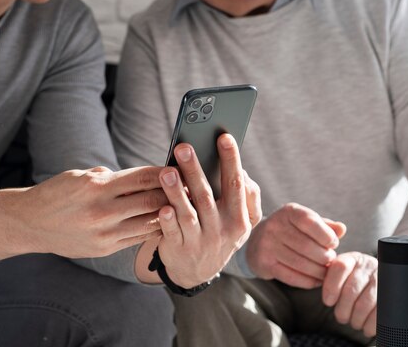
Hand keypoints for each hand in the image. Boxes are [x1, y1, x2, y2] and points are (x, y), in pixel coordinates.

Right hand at [0, 166, 167, 262]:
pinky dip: (153, 229)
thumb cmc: (57, 193)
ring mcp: (103, 233)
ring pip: (148, 223)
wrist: (29, 224)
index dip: (164, 173)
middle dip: (172, 193)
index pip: (141, 178)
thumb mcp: (80, 176)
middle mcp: (101, 211)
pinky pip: (137, 238)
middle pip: (150, 201)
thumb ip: (111, 177)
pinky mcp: (104, 249)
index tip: (179, 168)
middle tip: (189, 187)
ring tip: (182, 205)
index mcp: (96, 187)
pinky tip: (164, 222)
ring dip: (168, 213)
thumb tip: (142, 176)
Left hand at [142, 133, 260, 287]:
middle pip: (207, 196)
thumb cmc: (219, 233)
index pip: (235, 184)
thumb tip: (241, 170)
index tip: (224, 137)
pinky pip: (172, 233)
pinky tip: (162, 207)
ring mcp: (200, 241)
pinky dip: (167, 220)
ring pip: (187, 213)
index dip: (231, 160)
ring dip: (176, 192)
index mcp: (239, 218)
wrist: (197, 271)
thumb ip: (246, 196)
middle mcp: (221, 230)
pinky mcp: (179, 249)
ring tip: (166, 172)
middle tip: (183, 147)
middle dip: (195, 170)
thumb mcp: (240, 221)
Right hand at [246, 203, 345, 288]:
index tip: (333, 244)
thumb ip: (325, 226)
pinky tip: (316, 280)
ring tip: (326, 272)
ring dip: (318, 271)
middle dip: (324, 257)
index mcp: (288, 212)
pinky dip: (308, 281)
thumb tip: (342, 229)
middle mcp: (274, 226)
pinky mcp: (263, 263)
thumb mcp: (306, 223)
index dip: (326, 235)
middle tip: (331, 261)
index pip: (309, 222)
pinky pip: (291, 277)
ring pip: (300, 264)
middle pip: (307, 246)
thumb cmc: (290, 230)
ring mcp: (267, 245)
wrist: (256, 241)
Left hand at [322, 252, 377, 337]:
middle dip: (343, 309)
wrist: (377, 279)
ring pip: (365, 304)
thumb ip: (331, 278)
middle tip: (341, 317)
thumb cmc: (352, 279)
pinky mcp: (392, 294)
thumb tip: (327, 298)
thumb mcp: (341, 274)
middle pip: (351, 290)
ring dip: (356, 318)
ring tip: (353, 322)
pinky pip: (379, 313)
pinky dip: (370, 324)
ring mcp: (382, 279)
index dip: (331, 287)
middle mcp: (368, 266)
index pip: (340, 268)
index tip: (328, 302)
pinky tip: (365, 326)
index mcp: (352, 258)